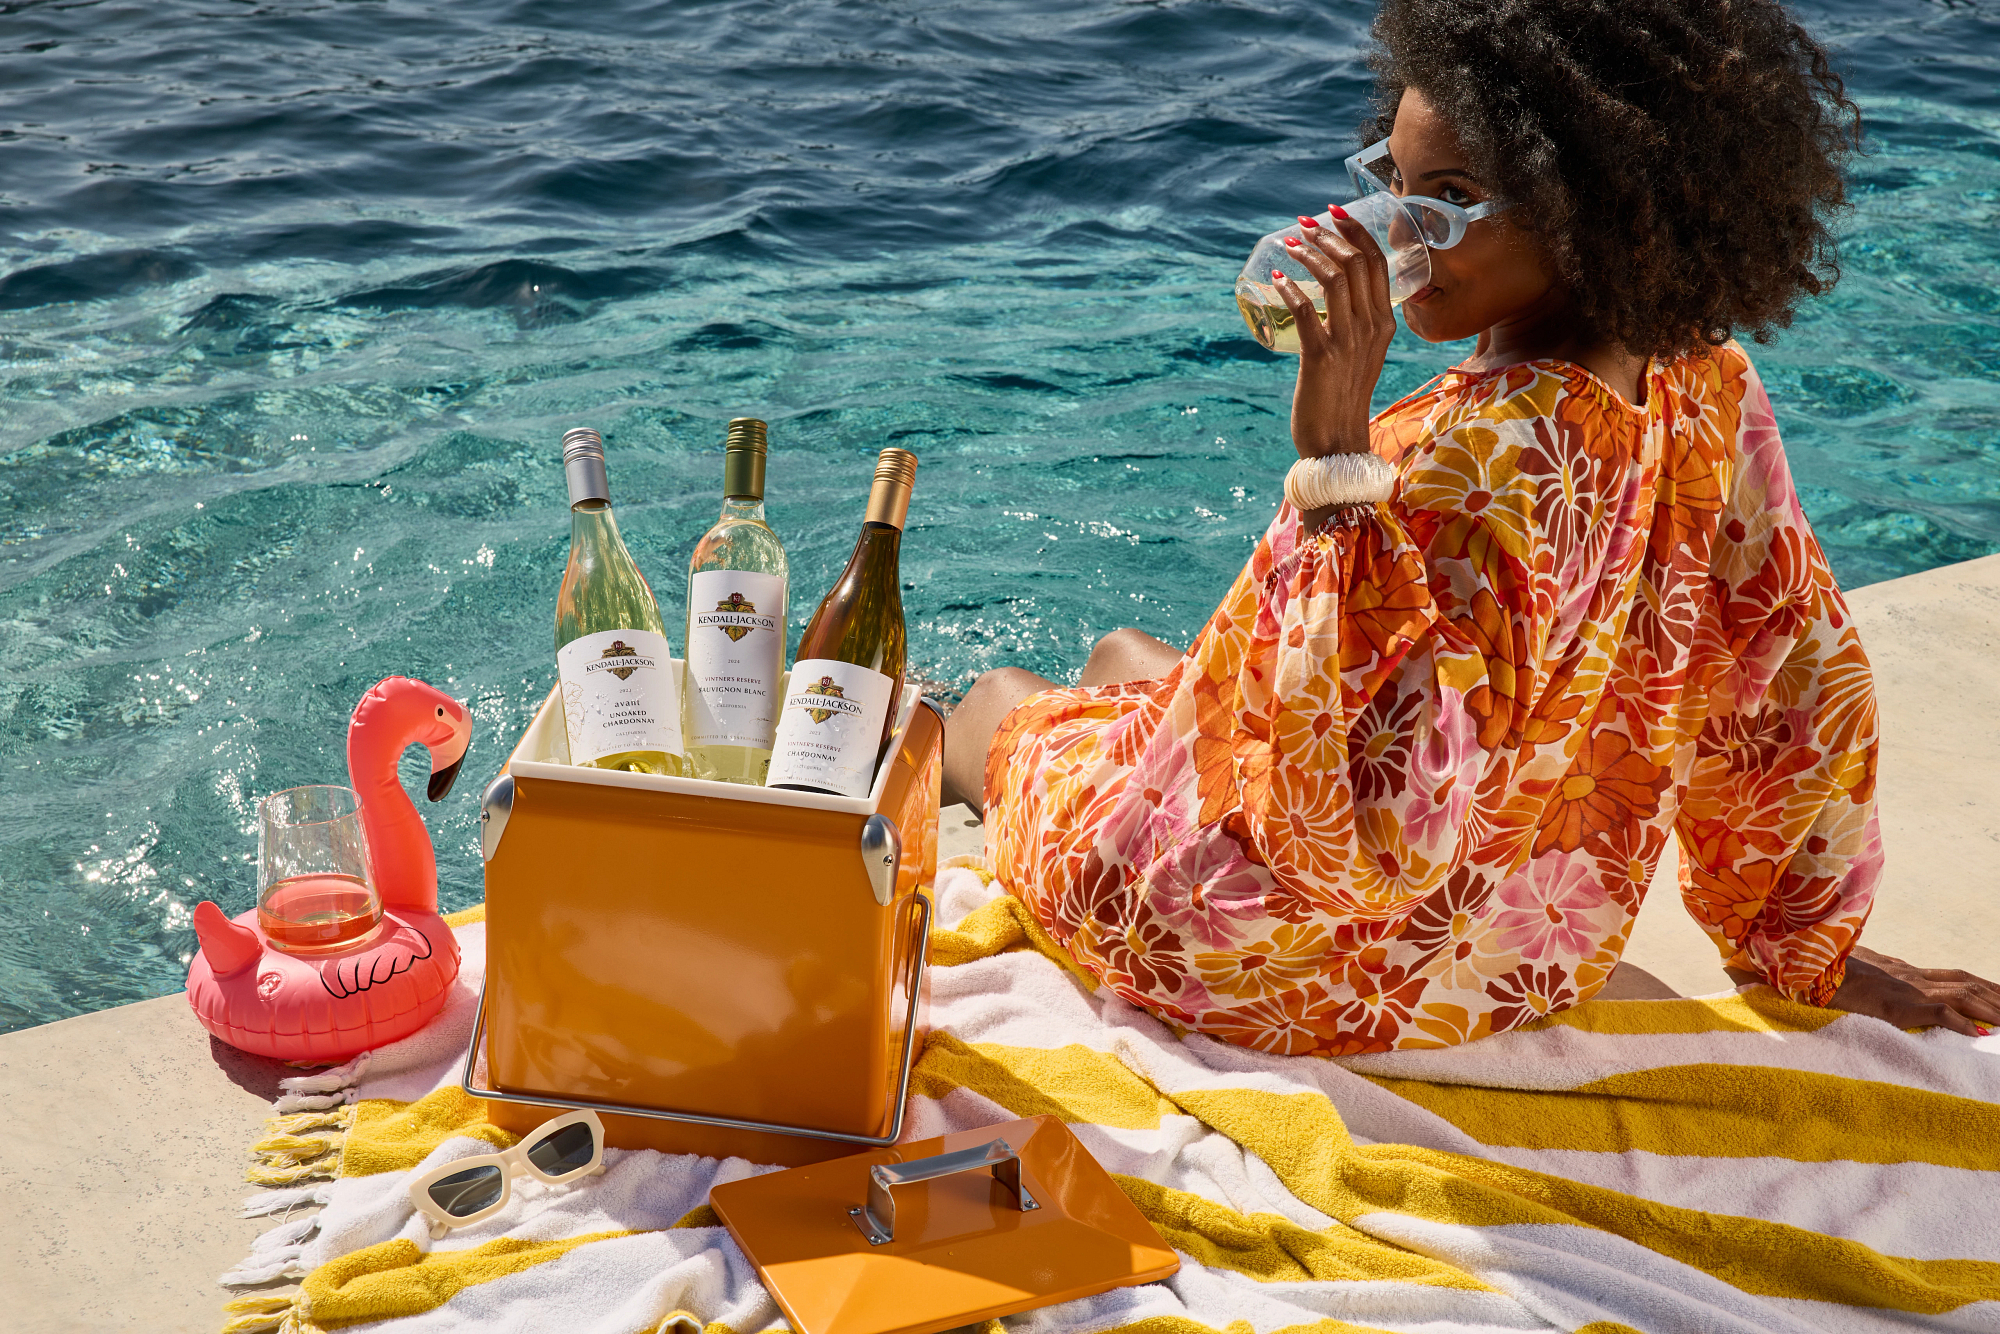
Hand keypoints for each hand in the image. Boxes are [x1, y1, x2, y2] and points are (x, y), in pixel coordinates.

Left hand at [1271, 208, 1397, 458]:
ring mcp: (1348, 341)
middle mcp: (1372, 328)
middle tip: (1306, 224)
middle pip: (1357, 263)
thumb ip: (1356, 326)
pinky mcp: (1321, 356)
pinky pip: (1305, 310)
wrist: (1337, 442)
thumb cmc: (1343, 397)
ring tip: (1291, 244)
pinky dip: (1289, 289)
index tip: (1335, 213)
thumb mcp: (1362, 354)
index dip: (1356, 232)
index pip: (1378, 263)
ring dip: (1310, 254)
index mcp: (1385, 323)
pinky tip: (1276, 279)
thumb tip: (1330, 295)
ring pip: (1334, 279)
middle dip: (1330, 235)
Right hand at [1826, 946, 1999, 1036]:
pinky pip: (1935, 1011)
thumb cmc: (1822, 972)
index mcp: (1903, 972)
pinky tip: (1976, 1034)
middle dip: (1996, 996)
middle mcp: (1910, 977)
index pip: (1954, 977)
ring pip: (1960, 994)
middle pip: (1966, 983)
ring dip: (1990, 1009)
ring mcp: (1904, 989)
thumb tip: (1872, 982)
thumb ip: (1871, 977)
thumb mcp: (1853, 973)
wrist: (1803, 968)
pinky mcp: (1894, 1005)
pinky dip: (1959, 1022)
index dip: (1983, 987)